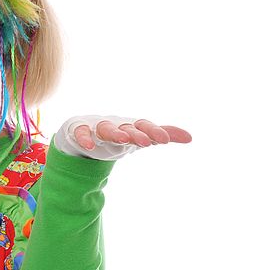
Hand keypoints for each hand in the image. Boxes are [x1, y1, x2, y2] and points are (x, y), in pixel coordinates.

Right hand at [53, 115, 191, 160]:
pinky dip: (84, 137)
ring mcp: (96, 126)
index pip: (144, 126)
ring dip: (113, 132)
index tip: (165, 141)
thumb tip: (191, 137)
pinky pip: (81, 132)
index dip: (154, 132)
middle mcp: (115, 124)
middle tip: (146, 142)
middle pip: (126, 127)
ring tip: (122, 139)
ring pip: (105, 128)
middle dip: (136, 134)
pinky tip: (88, 146)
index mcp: (131, 125)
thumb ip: (162, 134)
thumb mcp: (140, 136)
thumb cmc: (117, 133)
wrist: (86, 132)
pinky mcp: (78, 130)